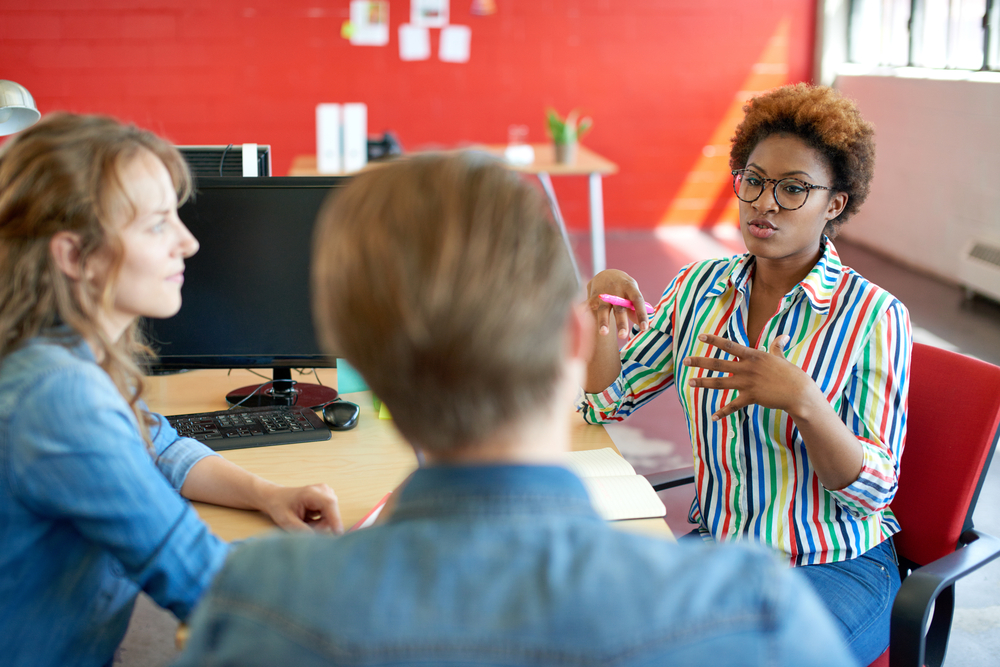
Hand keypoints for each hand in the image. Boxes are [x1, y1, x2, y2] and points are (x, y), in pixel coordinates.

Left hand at [259, 483, 342, 533]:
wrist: (277, 498)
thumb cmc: (280, 506)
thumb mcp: (286, 521)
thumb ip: (302, 530)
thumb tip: (316, 540)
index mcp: (311, 493)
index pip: (329, 504)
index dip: (335, 519)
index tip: (338, 534)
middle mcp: (323, 490)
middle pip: (331, 514)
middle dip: (320, 526)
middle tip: (303, 526)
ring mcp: (327, 494)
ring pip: (331, 518)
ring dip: (319, 525)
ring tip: (304, 521)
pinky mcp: (328, 499)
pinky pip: (330, 517)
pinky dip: (320, 522)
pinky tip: (309, 519)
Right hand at [586, 269, 649, 339]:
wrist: (607, 274)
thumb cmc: (624, 289)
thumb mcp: (632, 294)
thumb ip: (634, 309)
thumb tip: (640, 325)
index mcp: (630, 287)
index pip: (638, 300)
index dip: (641, 314)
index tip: (644, 328)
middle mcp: (617, 289)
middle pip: (620, 307)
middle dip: (621, 322)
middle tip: (623, 335)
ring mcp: (604, 293)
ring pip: (603, 308)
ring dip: (603, 321)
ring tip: (604, 333)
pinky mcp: (593, 296)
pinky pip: (588, 304)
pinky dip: (583, 311)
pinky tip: (580, 318)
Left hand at [683, 333, 819, 420]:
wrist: (798, 392)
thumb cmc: (791, 374)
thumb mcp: (782, 358)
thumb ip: (777, 347)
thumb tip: (783, 337)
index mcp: (753, 355)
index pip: (729, 345)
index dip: (714, 340)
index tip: (700, 336)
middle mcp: (747, 368)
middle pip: (718, 363)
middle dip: (700, 362)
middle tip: (684, 361)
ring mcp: (748, 383)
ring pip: (720, 382)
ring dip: (704, 383)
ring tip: (691, 382)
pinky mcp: (751, 397)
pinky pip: (733, 405)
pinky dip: (723, 412)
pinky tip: (713, 417)